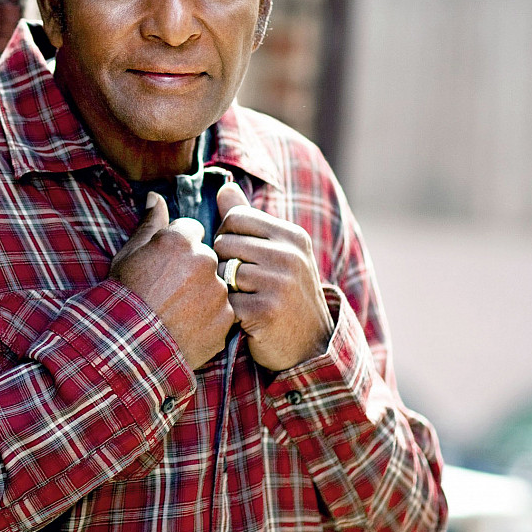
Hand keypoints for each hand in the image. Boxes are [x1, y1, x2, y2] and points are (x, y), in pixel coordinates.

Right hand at [110, 193, 234, 369]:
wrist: (128, 346)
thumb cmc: (124, 297)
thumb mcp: (129, 255)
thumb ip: (149, 224)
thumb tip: (155, 197)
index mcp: (180, 240)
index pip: (192, 231)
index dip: (178, 248)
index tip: (165, 265)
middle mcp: (205, 260)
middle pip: (207, 257)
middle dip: (193, 269)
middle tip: (170, 290)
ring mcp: (218, 291)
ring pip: (216, 284)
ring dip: (203, 293)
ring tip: (178, 311)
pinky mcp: (225, 318)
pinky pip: (222, 311)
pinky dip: (210, 318)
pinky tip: (188, 326)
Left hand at [213, 182, 332, 370]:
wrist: (310, 345)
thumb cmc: (285, 293)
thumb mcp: (277, 251)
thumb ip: (248, 219)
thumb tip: (224, 187)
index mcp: (292, 236)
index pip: (236, 217)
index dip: (227, 235)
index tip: (238, 256)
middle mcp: (289, 255)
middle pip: (224, 242)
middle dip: (222, 263)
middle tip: (239, 284)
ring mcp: (280, 283)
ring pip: (222, 271)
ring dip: (223, 288)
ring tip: (243, 298)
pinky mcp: (266, 311)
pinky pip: (225, 300)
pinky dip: (227, 311)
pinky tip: (244, 317)